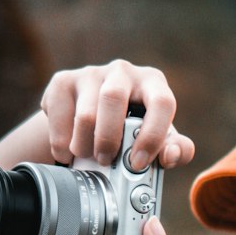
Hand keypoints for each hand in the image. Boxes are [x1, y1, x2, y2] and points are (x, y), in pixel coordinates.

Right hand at [40, 60, 195, 171]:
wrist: (94, 116)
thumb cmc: (134, 129)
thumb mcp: (159, 139)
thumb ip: (177, 150)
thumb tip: (170, 155)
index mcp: (153, 83)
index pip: (162, 102)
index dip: (152, 135)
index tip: (138, 163)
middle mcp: (123, 72)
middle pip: (114, 98)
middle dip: (108, 138)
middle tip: (104, 161)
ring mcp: (91, 73)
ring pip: (85, 112)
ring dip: (83, 144)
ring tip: (85, 157)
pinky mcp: (63, 81)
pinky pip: (58, 114)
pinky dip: (60, 141)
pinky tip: (66, 150)